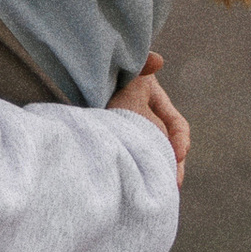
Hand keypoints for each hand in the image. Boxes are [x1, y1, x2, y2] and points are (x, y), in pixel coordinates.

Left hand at [105, 53, 188, 182]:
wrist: (69, 80)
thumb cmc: (103, 75)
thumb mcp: (124, 72)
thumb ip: (141, 65)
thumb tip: (158, 60)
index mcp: (153, 102)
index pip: (177, 125)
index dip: (181, 140)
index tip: (179, 154)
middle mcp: (145, 120)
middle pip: (166, 149)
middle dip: (172, 166)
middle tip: (172, 183)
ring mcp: (130, 134)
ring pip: (150, 159)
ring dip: (156, 174)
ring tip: (158, 191)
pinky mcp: (115, 146)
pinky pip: (130, 164)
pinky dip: (134, 175)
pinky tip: (132, 189)